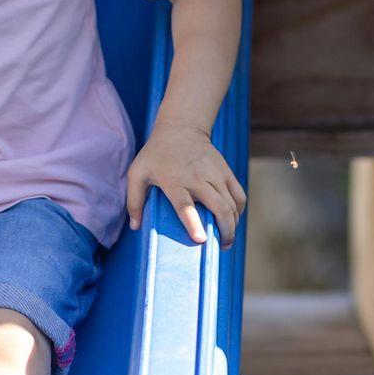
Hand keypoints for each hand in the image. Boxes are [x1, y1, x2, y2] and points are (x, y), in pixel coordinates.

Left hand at [125, 121, 244, 247]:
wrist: (181, 127)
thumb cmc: (156, 154)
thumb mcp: (137, 173)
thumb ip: (134, 200)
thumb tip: (135, 227)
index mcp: (174, 181)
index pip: (185, 206)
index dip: (193, 223)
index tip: (201, 239)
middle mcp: (198, 178)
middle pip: (219, 208)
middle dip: (225, 231)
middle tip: (222, 247)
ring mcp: (215, 174)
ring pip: (232, 204)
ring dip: (233, 225)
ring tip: (227, 239)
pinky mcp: (226, 172)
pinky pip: (239, 195)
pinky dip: (239, 210)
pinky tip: (233, 219)